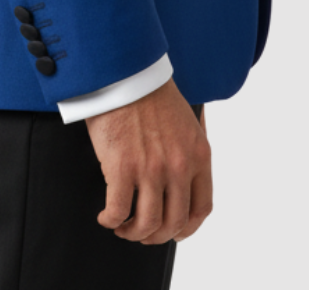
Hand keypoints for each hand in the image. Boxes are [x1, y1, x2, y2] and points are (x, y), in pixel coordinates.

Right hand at [85, 78, 211, 245]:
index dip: (187, 228)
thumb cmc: (151, 93)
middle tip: (142, 232)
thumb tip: (187, 175)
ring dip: (133, 232)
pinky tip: (106, 216)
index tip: (174, 230)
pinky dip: (111, 220)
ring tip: (122, 226)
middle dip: (157, 235)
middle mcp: (179, 166)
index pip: (201, 208)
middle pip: (174, 222)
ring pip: (147, 224)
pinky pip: (118, 211)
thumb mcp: (187, 120)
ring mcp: (151, 170)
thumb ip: (190, 149)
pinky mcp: (122, 168)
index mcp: (198, 155)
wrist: (126, 73)